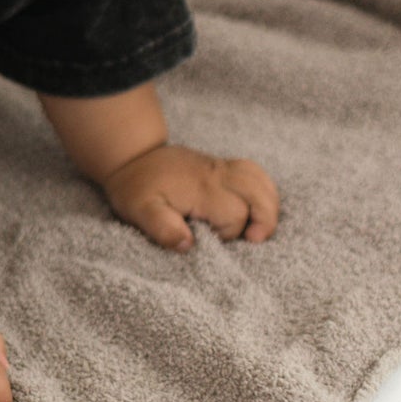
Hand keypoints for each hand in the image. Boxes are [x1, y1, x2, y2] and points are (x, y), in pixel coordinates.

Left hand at [103, 142, 280, 251]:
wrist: (132, 156)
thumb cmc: (136, 188)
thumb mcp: (138, 210)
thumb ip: (161, 227)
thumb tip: (187, 245)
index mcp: (200, 188)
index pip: (234, 214)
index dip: (229, 233)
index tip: (211, 239)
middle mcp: (216, 174)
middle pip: (259, 192)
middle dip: (265, 218)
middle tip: (254, 240)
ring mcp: (220, 167)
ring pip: (260, 179)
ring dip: (268, 204)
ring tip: (259, 227)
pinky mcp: (220, 166)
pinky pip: (254, 172)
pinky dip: (263, 189)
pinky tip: (257, 207)